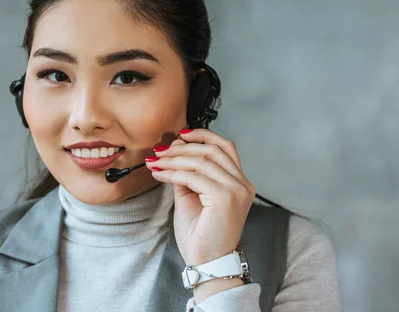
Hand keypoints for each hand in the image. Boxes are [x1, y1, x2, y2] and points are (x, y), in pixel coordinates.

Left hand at [145, 128, 255, 267]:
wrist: (207, 263)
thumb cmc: (201, 236)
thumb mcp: (191, 198)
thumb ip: (186, 176)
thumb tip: (172, 155)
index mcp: (239, 183)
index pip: (224, 147)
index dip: (202, 136)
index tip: (180, 135)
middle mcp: (242, 184)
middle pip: (212, 150)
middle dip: (182, 147)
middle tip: (160, 151)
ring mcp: (236, 190)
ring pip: (202, 161)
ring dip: (174, 159)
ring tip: (156, 162)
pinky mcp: (225, 198)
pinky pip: (194, 177)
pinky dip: (173, 173)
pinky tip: (160, 174)